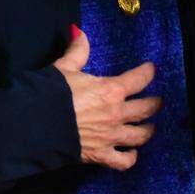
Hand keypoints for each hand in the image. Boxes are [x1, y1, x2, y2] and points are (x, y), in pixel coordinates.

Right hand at [53, 25, 160, 170]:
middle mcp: (117, 113)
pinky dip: (130, 157)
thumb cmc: (51, 93)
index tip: (151, 69)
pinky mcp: (102, 155)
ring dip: (148, 129)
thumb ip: (77, 51)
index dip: (148, 72)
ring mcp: (111, 136)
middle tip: (158, 100)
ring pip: (141, 135)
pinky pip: (124, 161)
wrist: (36, 125)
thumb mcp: (64, 67)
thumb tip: (79, 32)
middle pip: (147, 108)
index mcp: (111, 90)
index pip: (139, 78)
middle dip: (155, 103)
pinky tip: (131, 153)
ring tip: (149, 126)